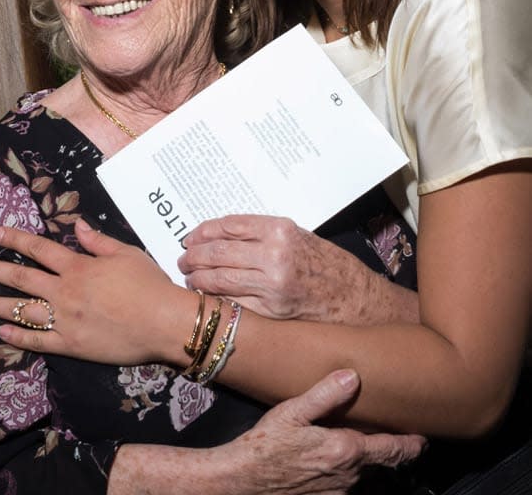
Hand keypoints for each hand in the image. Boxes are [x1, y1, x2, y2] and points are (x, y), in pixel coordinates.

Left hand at [0, 220, 190, 364]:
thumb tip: (77, 225)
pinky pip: (38, 341)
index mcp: (78, 266)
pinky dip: (18, 337)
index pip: (39, 249)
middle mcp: (65, 291)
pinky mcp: (71, 344)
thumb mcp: (126, 253)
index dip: (15, 239)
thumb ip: (98, 240)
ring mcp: (65, 320)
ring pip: (23, 311)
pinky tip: (1, 334)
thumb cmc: (149, 284)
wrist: (163, 322)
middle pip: (22, 278)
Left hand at [179, 215, 407, 323]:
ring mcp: (272, 285)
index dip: (203, 232)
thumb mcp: (296, 234)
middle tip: (183, 259)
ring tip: (190, 277)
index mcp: (279, 229)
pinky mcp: (272, 310)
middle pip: (219, 252)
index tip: (190, 237)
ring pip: (220, 279)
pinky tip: (208, 296)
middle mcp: (274, 255)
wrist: (354, 296)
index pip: (228, 226)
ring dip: (198, 279)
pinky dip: (216, 298)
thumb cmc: (324, 262)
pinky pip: (234, 302)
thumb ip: (261, 233)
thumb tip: (221, 235)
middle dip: (194, 256)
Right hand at [217, 368, 424, 493]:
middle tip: (403, 441)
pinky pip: (346, 486)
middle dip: (392, 453)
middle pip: (380, 464)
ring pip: (364, 477)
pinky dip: (350, 474)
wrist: (243, 482)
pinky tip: (337, 463)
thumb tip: (353, 376)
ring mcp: (337, 493)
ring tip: (368, 448)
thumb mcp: (292, 412)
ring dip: (368, 464)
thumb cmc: (264, 444)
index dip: (410, 445)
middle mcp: (348, 477)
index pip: (390, 450)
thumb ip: (325, 394)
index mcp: (344, 451)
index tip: (423, 439)